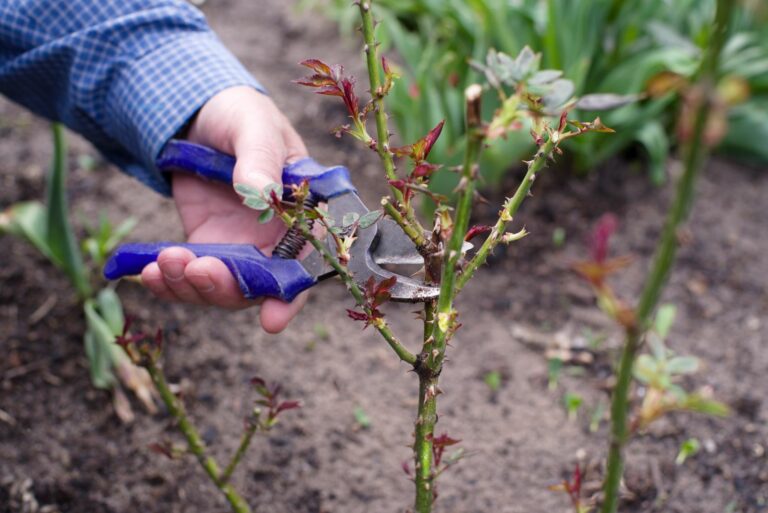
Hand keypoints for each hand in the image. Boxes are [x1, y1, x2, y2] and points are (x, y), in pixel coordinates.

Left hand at [140, 86, 307, 332]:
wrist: (199, 114)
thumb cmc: (241, 116)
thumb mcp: (254, 127)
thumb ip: (259, 159)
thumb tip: (259, 194)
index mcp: (301, 215)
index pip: (305, 263)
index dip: (291, 295)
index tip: (272, 320)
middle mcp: (274, 240)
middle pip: (258, 286)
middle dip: (226, 287)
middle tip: (198, 269)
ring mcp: (238, 247)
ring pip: (221, 289)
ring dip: (191, 286)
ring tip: (164, 261)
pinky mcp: (204, 246)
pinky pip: (189, 276)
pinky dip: (169, 282)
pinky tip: (148, 271)